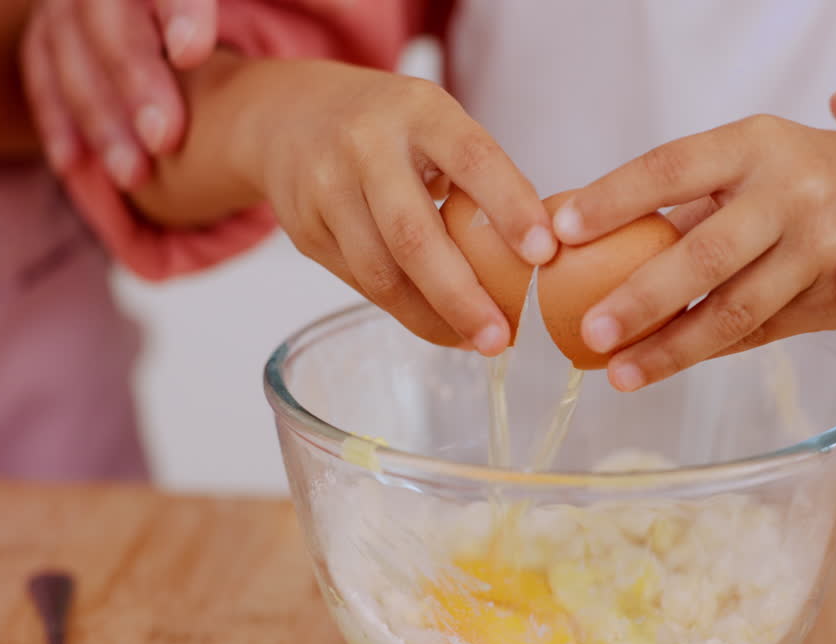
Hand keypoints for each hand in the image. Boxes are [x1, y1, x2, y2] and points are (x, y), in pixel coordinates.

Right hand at [21, 0, 217, 185]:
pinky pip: (40, 72)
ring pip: (68, 47)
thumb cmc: (236, 0)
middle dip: (135, 78)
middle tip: (165, 139)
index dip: (178, 10)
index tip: (192, 55)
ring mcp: (65, 0)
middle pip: (108, 13)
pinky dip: (56, 120)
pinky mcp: (45, 31)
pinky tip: (72, 165)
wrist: (164, 19)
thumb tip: (340, 22)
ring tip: (133, 175)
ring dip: (98, 118)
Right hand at [229, 60, 553, 354]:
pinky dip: (404, 311)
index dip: (509, 207)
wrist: (291, 115)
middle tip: (501, 337)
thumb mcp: (436, 123)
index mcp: (418, 111)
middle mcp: (366, 147)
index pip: (472, 159)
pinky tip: (438, 325)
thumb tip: (537, 253)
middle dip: (462, 296)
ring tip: (474, 340)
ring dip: (432, 318)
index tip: (544, 254)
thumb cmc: (389, 126)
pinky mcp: (305, 230)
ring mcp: (326, 189)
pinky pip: (361, 283)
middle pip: (414, 235)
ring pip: (381, 273)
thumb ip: (480, 175)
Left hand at [550, 115, 835, 391]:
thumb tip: (576, 238)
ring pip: (737, 311)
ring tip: (618, 374)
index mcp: (754, 144)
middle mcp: (793, 193)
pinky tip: (665, 366)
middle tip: (589, 333)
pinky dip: (708, 352)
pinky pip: (760, 334)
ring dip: (672, 349)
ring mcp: (823, 251)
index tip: (558, 233)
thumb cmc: (803, 176)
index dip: (613, 200)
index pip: (671, 167)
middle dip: (642, 299)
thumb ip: (681, 198)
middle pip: (705, 254)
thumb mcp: (749, 159)